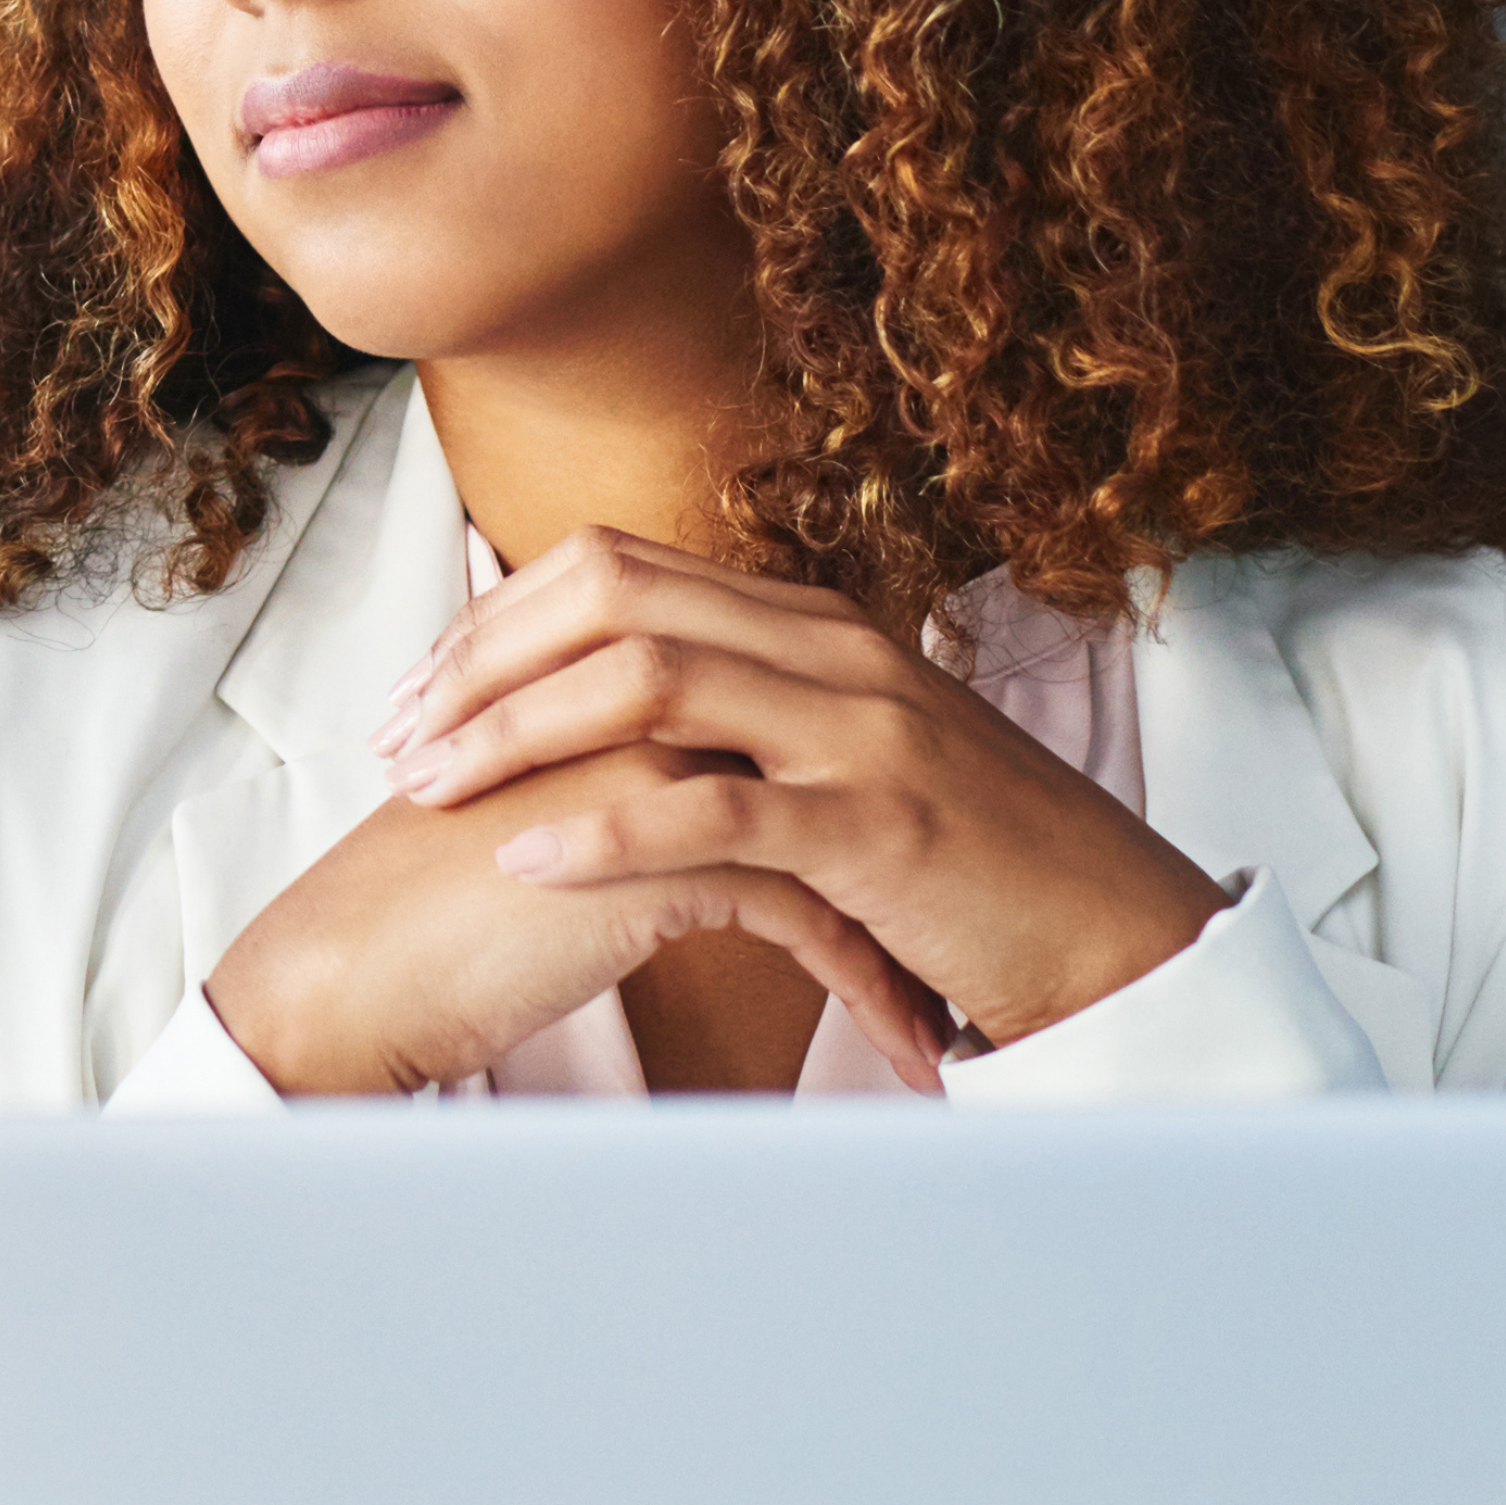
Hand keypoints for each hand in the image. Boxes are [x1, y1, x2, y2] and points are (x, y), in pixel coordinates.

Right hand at [198, 737, 947, 1096]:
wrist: (351, 973)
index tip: (906, 887)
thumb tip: (704, 828)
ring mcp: (659, 763)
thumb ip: (619, 797)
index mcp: (614, 686)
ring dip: (905, 934)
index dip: (850, 804)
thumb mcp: (541, 827)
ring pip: (838, 835)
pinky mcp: (660, 850)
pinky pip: (810, 913)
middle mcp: (647, 703)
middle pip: (829, 764)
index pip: (782, 725)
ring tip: (947, 1017)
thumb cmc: (425, 918)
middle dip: (911, 864)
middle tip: (964, 940)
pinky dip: (867, 987)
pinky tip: (901, 1046)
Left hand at [376, 527, 1230, 1048]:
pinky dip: (604, 831)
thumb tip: (602, 719)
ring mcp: (859, 731)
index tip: (413, 688)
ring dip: (516, 729)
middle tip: (393, 735)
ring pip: (647, 680)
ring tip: (430, 786)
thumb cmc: (963, 862)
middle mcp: (831, 649)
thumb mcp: (842, 758)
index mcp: (810, 622)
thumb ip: (738, 721)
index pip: (614, 569)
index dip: (495, 620)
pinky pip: (714, 811)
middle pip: (611, 597)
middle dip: (480, 660)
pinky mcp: (877, 828)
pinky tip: (528, 857)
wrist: (1112, 935)